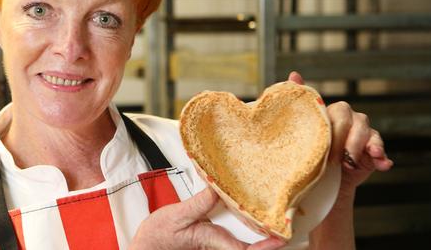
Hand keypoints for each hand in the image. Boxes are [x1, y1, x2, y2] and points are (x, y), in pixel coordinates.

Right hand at [130, 187, 284, 249]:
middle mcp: (217, 245)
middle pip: (249, 245)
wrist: (145, 247)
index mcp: (213, 241)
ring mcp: (214, 242)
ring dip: (256, 230)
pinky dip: (242, 224)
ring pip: (242, 240)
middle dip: (268, 236)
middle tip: (285, 219)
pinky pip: (232, 234)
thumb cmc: (158, 238)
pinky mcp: (210, 237)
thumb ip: (200, 203)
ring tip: (270, 213)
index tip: (282, 237)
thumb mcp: (178, 215)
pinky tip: (246, 211)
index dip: (267, 246)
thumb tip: (218, 187)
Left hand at [287, 72, 393, 195]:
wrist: (322, 177)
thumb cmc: (311, 151)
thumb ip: (301, 102)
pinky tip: (382, 164)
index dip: (335, 132)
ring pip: (370, 134)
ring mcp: (364, 134)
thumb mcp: (301, 129)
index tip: (327, 150)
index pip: (339, 114)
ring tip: (350, 164)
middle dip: (347, 142)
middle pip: (356, 123)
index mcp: (333, 113)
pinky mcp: (374, 150)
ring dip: (361, 149)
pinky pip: (381, 150)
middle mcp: (351, 119)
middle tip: (336, 160)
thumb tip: (294, 74)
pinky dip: (383, 158)